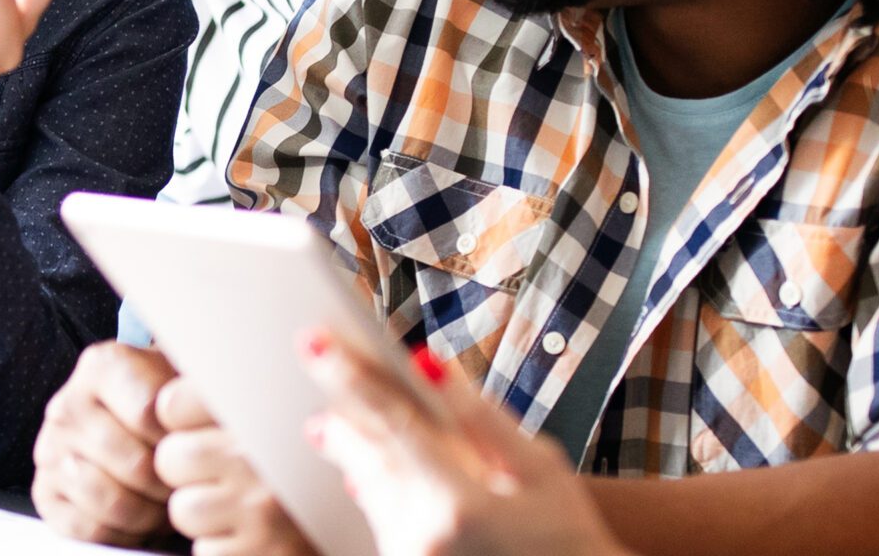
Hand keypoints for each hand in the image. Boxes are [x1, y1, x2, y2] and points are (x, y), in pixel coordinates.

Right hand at [33, 341, 181, 546]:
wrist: (127, 422)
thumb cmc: (163, 405)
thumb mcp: (182, 382)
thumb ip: (194, 391)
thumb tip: (209, 409)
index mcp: (102, 367)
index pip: (148, 412)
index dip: (180, 437)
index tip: (192, 441)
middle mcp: (68, 406)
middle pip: (134, 464)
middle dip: (169, 483)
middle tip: (185, 483)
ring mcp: (51, 451)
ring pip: (109, 500)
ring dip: (147, 513)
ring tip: (163, 502)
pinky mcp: (45, 493)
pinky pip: (87, 529)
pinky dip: (120, 534)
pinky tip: (136, 520)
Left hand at [154, 374, 315, 555]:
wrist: (357, 534)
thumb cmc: (314, 474)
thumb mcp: (286, 419)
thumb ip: (239, 400)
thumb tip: (170, 397)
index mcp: (269, 407)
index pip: (174, 403)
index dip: (182, 423)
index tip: (201, 430)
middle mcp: (266, 454)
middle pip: (171, 456)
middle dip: (187, 474)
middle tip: (223, 477)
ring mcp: (264, 508)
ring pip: (184, 508)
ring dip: (204, 516)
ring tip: (241, 508)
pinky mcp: (260, 552)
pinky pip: (206, 549)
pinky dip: (223, 548)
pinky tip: (253, 537)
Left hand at [302, 335, 628, 555]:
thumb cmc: (567, 535)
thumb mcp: (541, 468)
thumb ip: (480, 416)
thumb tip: (429, 365)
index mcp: (459, 503)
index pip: (393, 423)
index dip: (352, 377)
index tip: (316, 342)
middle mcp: (423, 536)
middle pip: (367, 456)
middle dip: (341, 413)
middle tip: (312, 364)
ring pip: (369, 487)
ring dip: (353, 449)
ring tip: (330, 421)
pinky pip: (381, 518)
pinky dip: (373, 487)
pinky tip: (362, 468)